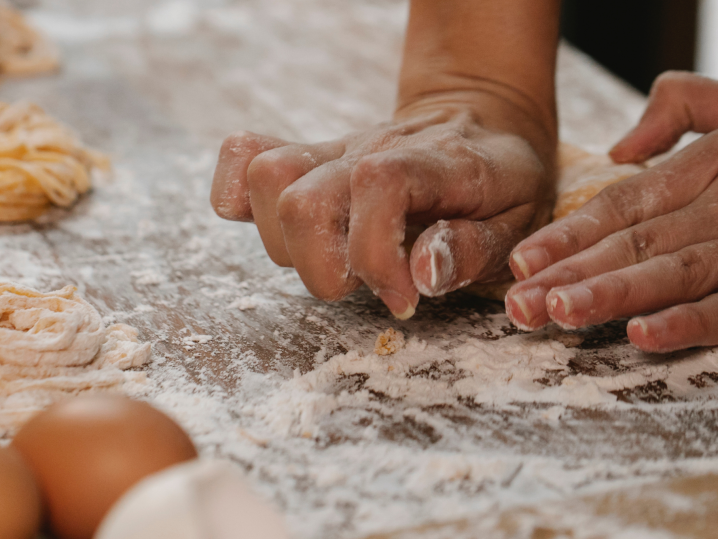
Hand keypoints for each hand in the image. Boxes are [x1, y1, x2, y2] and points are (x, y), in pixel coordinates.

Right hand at [211, 99, 554, 318]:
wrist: (481, 120)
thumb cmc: (503, 182)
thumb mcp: (520, 222)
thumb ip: (474, 249)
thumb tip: (422, 273)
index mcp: (434, 163)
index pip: (376, 186)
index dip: (376, 256)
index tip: (403, 296)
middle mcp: (372, 150)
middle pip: (302, 198)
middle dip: (324, 269)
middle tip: (365, 284)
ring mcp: (334, 151)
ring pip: (265, 178)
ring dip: (287, 245)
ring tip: (334, 260)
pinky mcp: (311, 158)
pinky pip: (244, 158)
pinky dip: (238, 197)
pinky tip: (280, 228)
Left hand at [506, 72, 717, 352]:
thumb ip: (682, 110)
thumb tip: (622, 150)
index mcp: (703, 169)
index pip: (620, 206)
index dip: (567, 235)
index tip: (520, 263)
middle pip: (633, 243)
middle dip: (572, 275)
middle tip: (521, 304)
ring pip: (672, 273)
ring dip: (614, 296)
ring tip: (560, 314)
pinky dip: (688, 322)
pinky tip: (641, 334)